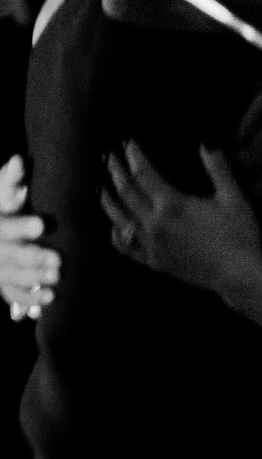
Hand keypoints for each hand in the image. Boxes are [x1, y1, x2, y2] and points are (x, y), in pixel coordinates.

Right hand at [1, 154, 57, 321]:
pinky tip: (49, 299)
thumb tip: (18, 159)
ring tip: (57, 279)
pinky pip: (11, 294)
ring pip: (9, 278)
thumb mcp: (0, 194)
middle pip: (8, 256)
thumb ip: (9, 179)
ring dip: (33, 280)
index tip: (42, 225)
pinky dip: (28, 299)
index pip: (3, 228)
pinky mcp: (1, 282)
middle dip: (32, 258)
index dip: (20, 227)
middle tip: (59, 260)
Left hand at [101, 142, 261, 295]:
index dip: (134, 157)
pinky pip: (125, 246)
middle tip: (109, 157)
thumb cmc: (238, 234)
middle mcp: (153, 224)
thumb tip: (207, 142)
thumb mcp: (233, 197)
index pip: (144, 174)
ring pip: (119, 219)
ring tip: (102, 186)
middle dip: (116, 172)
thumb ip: (218, 168)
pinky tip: (115, 226)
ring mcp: (150, 245)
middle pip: (126, 193)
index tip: (128, 144)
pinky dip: (115, 233)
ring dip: (108, 200)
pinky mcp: (152, 261)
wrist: (236, 274)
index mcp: (171, 205)